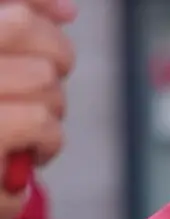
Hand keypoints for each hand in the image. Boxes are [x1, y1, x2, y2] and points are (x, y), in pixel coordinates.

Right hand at [0, 0, 74, 218]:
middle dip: (55, 56)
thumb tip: (68, 10)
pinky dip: (50, 142)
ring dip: (53, 109)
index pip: (10, 0)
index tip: (68, 12)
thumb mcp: (4, 81)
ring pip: (43, 78)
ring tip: (30, 131)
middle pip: (25, 24)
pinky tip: (31, 156)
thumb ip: (19, 35)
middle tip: (48, 89)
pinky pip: (42, 120)